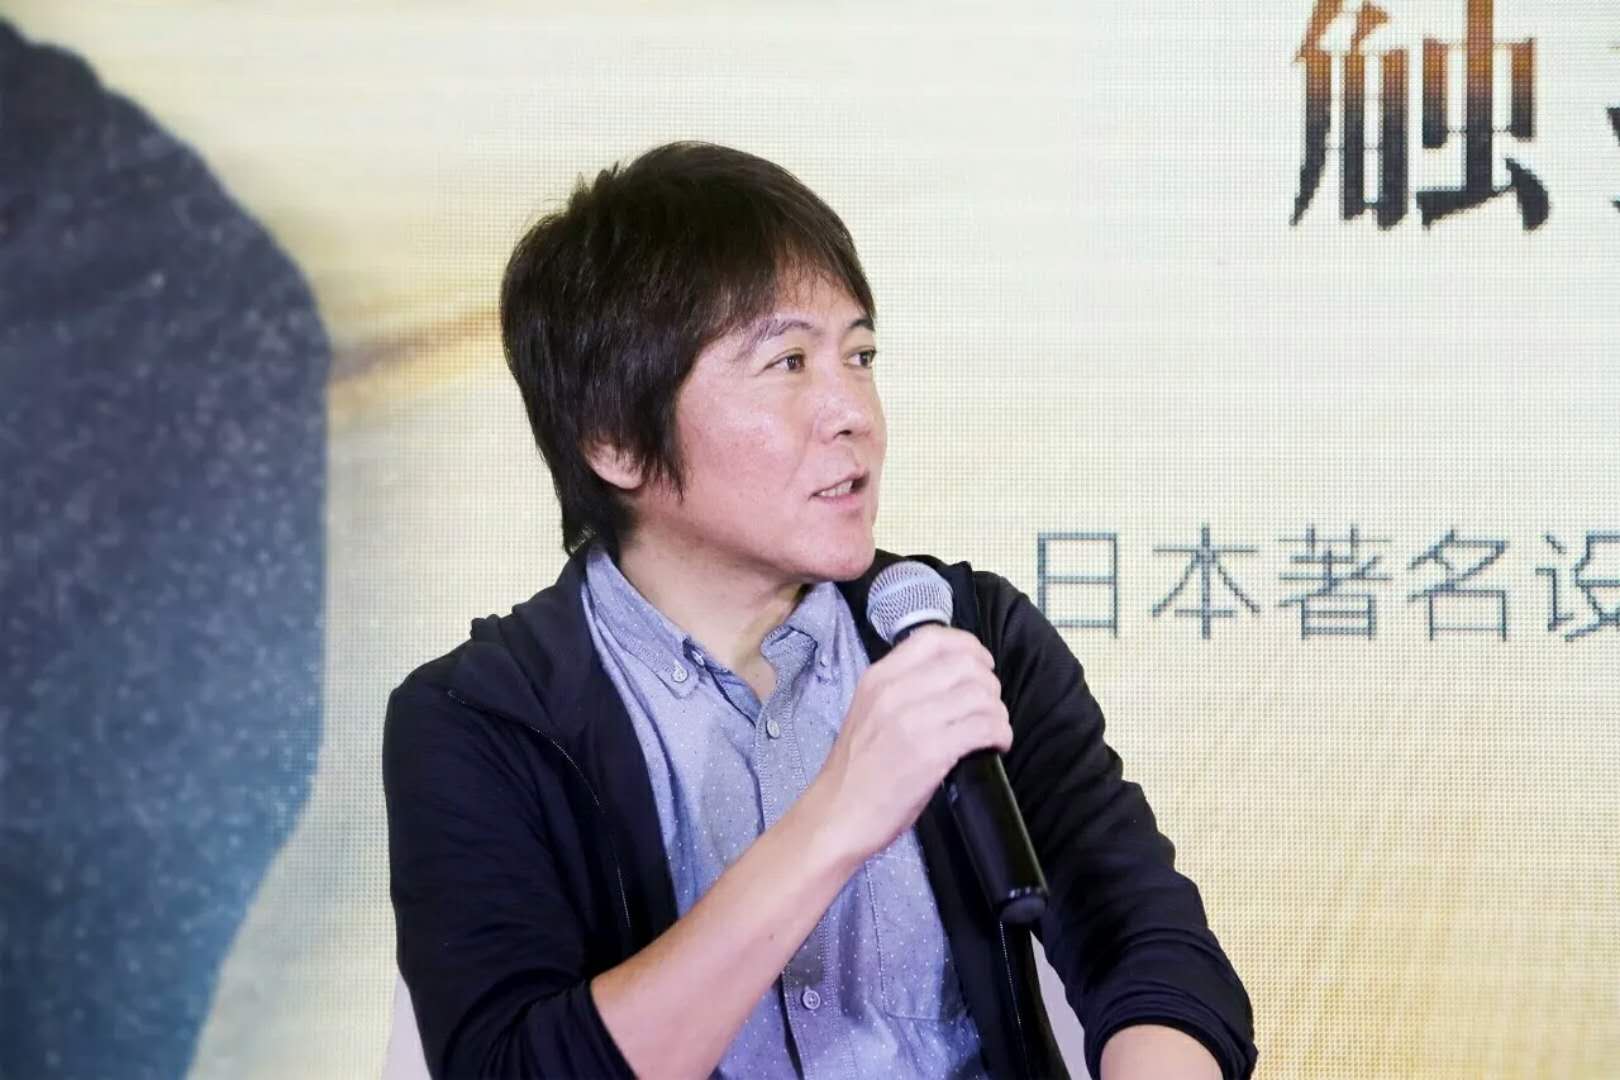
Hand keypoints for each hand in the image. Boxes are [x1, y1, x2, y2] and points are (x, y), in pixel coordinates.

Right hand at [808, 625, 1011, 863]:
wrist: (836, 815)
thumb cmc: (856, 771)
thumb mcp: (868, 712)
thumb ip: (901, 689)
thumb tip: (951, 680)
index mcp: (878, 678)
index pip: (934, 638)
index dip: (968, 646)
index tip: (981, 665)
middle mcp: (894, 691)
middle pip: (965, 664)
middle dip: (989, 685)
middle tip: (989, 706)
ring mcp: (913, 721)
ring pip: (980, 695)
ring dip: (997, 713)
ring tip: (994, 730)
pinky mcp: (931, 752)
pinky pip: (984, 727)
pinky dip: (1000, 734)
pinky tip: (996, 745)